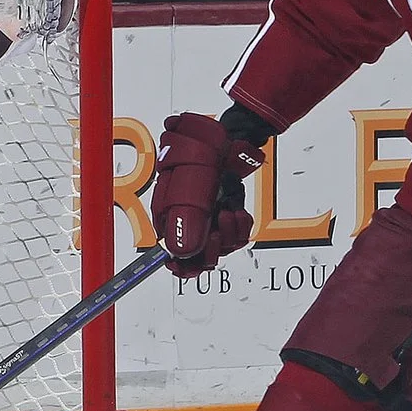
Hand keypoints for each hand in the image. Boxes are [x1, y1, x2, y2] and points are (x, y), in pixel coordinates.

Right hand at [150, 111, 265, 276]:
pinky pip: (239, 236)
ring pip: (222, 249)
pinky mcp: (229, 216)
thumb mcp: (189, 191)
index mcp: (171, 218)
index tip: (188, 265)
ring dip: (228, 234)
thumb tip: (180, 254)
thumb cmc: (202, 159)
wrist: (226, 144)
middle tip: (214, 234)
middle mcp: (191, 223)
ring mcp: (211, 221)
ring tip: (227, 212)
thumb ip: (184, 223)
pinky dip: (240, 226)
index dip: (181, 266)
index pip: (174, 257)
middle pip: (199, 259)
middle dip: (210, 250)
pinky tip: (236, 210)